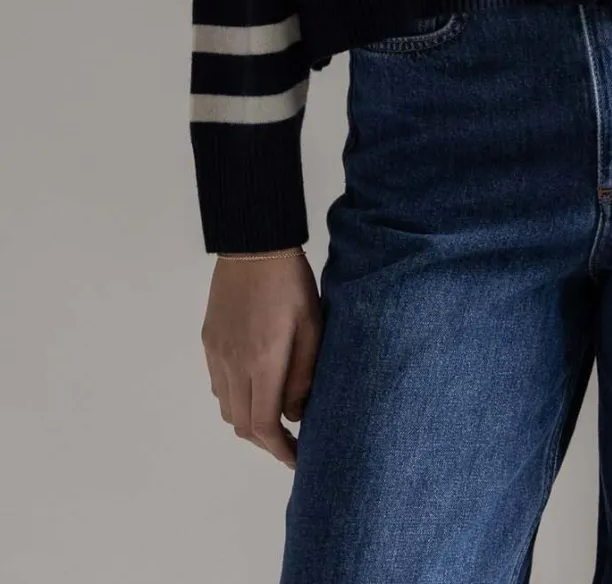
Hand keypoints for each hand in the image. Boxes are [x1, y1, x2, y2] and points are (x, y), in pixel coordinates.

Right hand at [201, 251, 322, 468]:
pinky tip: (255, 385)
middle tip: (289, 441)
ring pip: (226, 408)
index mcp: (262, 362)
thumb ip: (304, 374)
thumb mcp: (311, 326)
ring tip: (274, 413)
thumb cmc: (291, 283)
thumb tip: (295, 413)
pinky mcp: (208, 341)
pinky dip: (235, 397)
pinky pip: (218, 384)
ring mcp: (216, 353)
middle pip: (242, 425)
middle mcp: (232, 364)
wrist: (253, 244)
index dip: (280, 450)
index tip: (297, 459)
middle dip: (266, 441)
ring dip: (249, 420)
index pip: (264, 426)